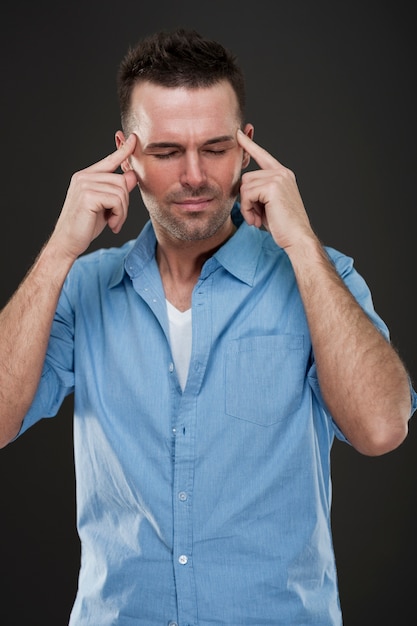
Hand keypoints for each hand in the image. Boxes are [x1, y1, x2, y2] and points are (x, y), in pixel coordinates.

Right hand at [50, 134, 137, 260]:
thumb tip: (132, 175)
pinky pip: (117, 201)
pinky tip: (111, 225)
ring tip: (113, 223)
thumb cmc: (84, 226)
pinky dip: (119, 216)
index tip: (134, 139)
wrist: (67, 242)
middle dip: (124, 203)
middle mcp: (84, 177)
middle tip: (117, 219)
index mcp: (86, 177)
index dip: (123, 150)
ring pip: (121, 192)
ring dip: (122, 212)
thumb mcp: (106, 206)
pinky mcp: (88, 195)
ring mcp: (85, 184)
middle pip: (122, 181)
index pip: (109, 160)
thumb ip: (117, 190)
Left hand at [237, 129, 313, 250]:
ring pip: (245, 186)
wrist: (297, 237)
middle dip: (246, 200)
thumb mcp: (267, 205)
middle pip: (246, 178)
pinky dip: (247, 209)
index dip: (249, 145)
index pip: (263, 156)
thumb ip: (257, 192)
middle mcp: (282, 172)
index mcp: (283, 175)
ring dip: (246, 206)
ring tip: (257, 219)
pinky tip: (257, 220)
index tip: (238, 134)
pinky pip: (246, 194)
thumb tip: (241, 186)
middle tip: (255, 216)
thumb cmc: (283, 226)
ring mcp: (278, 177)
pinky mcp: (272, 186)